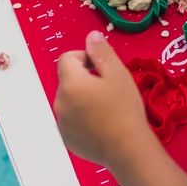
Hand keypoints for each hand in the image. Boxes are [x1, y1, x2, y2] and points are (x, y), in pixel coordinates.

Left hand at [54, 32, 154, 170]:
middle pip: (69, 80)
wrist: (127, 149)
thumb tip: (91, 36)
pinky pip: (72, 120)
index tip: (104, 69)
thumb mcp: (118, 74)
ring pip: (70, 100)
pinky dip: (83, 118)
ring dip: (83, 98)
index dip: (86, 58)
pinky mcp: (66, 139)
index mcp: (70, 83)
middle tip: (110, 89)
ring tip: (107, 108)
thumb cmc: (124, 107)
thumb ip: (101, 52)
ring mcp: (61, 123)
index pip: (67, 58)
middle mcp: (59, 102)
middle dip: (86, 79)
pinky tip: (102, 125)